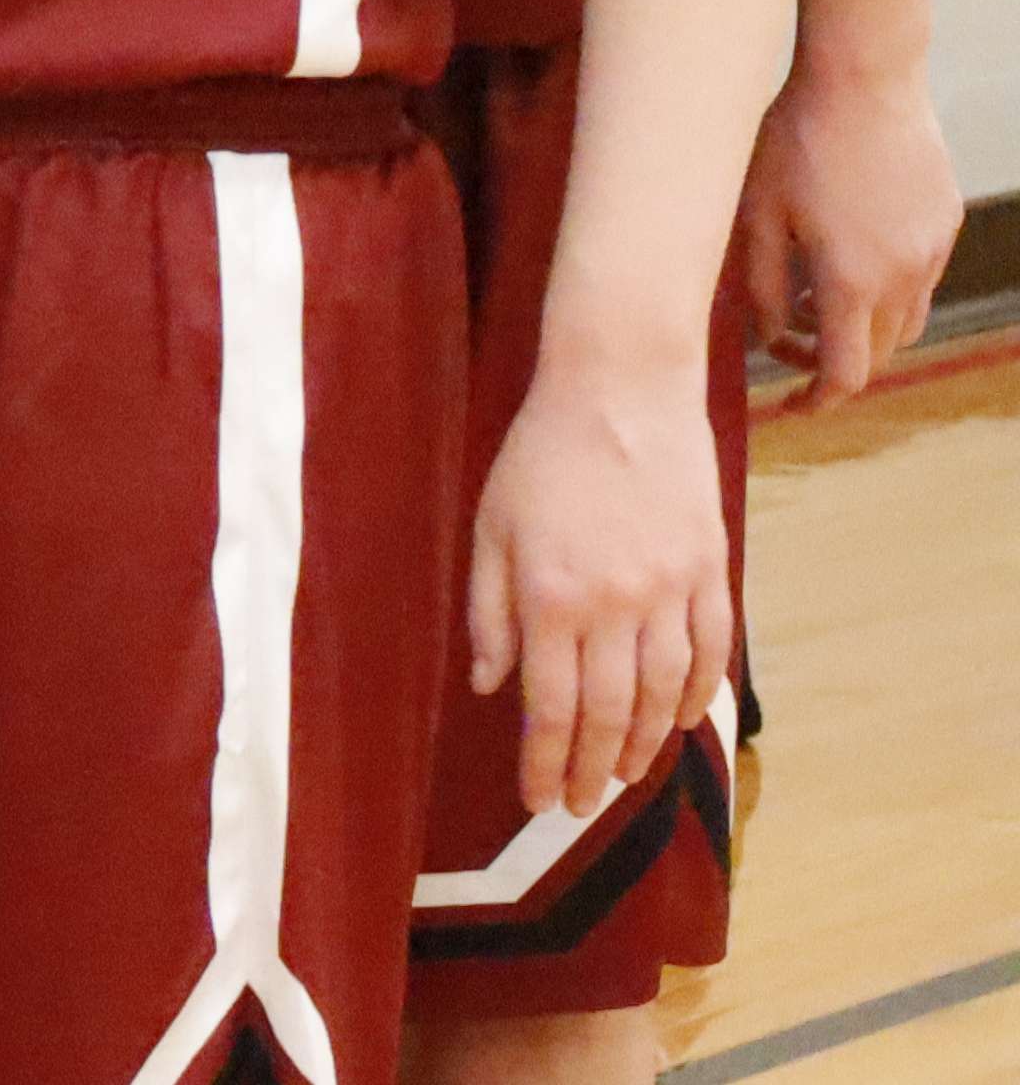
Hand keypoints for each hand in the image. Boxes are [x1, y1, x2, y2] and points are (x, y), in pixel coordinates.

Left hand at [468, 359, 732, 820]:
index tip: (535, 801)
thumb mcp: (489, 529)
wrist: (622, 391)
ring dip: (643, 745)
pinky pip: (710, 652)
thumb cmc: (540, 457)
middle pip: (608, 714)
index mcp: (550, 599)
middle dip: (590, 770)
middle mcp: (615, 606)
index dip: (543, 762)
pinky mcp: (711, 572)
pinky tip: (680, 721)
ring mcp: (671, 592)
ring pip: (662, 694)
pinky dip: (697, 695)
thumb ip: (487, 612)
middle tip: (576, 806)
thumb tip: (488, 687)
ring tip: (622, 776)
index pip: (549, 708)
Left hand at [734, 49, 958, 407]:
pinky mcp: (945, 222)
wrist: (864, 77)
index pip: (844, 374)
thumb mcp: (755, 216)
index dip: (816, 400)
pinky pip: (918, 277)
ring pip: (903, 320)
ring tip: (808, 292)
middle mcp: (903, 276)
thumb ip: (757, 288)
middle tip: (785, 339)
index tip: (791, 406)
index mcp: (851, 282)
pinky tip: (845, 249)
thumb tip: (762, 338)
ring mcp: (932, 249)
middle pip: (877, 353)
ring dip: (861, 326)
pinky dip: (885, 287)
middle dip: (832, 360)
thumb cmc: (795, 141)